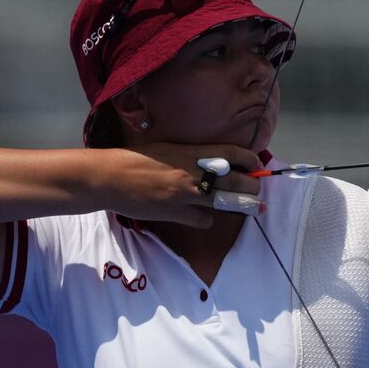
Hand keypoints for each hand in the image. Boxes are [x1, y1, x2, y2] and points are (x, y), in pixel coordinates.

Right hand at [104, 143, 264, 227]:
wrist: (111, 177)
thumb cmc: (136, 159)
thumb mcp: (169, 147)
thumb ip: (192, 155)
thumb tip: (213, 161)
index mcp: (192, 152)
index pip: (232, 153)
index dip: (250, 159)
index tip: (257, 164)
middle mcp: (193, 173)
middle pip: (237, 181)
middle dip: (253, 187)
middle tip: (256, 190)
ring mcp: (185, 194)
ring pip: (226, 202)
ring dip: (240, 205)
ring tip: (249, 206)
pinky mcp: (175, 213)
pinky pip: (203, 220)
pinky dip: (207, 219)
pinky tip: (203, 216)